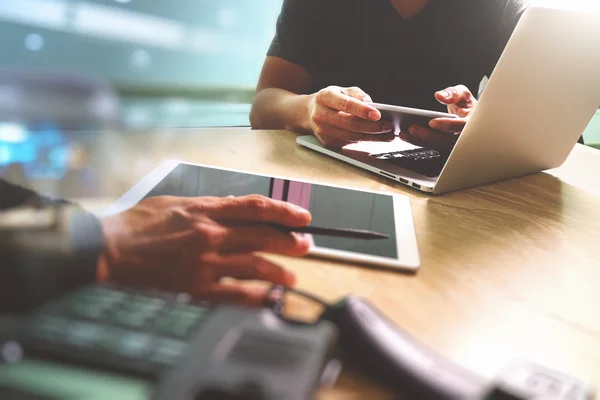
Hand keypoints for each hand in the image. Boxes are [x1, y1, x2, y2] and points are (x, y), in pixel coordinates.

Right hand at [98, 195, 311, 305]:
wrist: (110, 248)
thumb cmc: (140, 223)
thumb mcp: (177, 202)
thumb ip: (210, 205)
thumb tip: (238, 207)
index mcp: (206, 210)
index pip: (256, 207)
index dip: (284, 211)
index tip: (302, 216)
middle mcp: (210, 234)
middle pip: (262, 236)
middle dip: (290, 241)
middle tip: (306, 245)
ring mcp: (204, 262)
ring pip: (254, 265)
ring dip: (278, 271)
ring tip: (292, 276)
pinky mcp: (195, 286)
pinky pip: (233, 293)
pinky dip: (254, 296)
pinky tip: (267, 298)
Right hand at [307, 86, 394, 146]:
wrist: (310, 112)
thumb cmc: (331, 100)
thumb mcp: (343, 90)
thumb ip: (358, 95)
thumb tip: (372, 105)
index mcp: (325, 97)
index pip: (346, 104)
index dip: (362, 110)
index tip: (378, 114)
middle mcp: (321, 114)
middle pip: (349, 124)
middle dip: (372, 127)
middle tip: (388, 126)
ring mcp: (322, 130)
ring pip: (351, 136)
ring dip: (372, 136)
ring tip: (387, 134)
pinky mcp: (326, 142)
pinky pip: (348, 142)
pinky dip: (364, 140)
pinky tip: (375, 137)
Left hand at [402, 85, 476, 150]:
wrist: (468, 118)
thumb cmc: (466, 106)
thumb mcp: (463, 94)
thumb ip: (453, 93)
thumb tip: (440, 95)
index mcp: (471, 122)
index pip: (461, 126)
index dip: (447, 125)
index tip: (432, 122)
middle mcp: (463, 136)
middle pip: (446, 140)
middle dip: (428, 135)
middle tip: (412, 128)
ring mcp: (453, 144)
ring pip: (436, 146)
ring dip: (419, 141)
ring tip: (404, 133)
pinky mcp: (444, 147)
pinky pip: (431, 147)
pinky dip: (418, 142)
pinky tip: (407, 136)